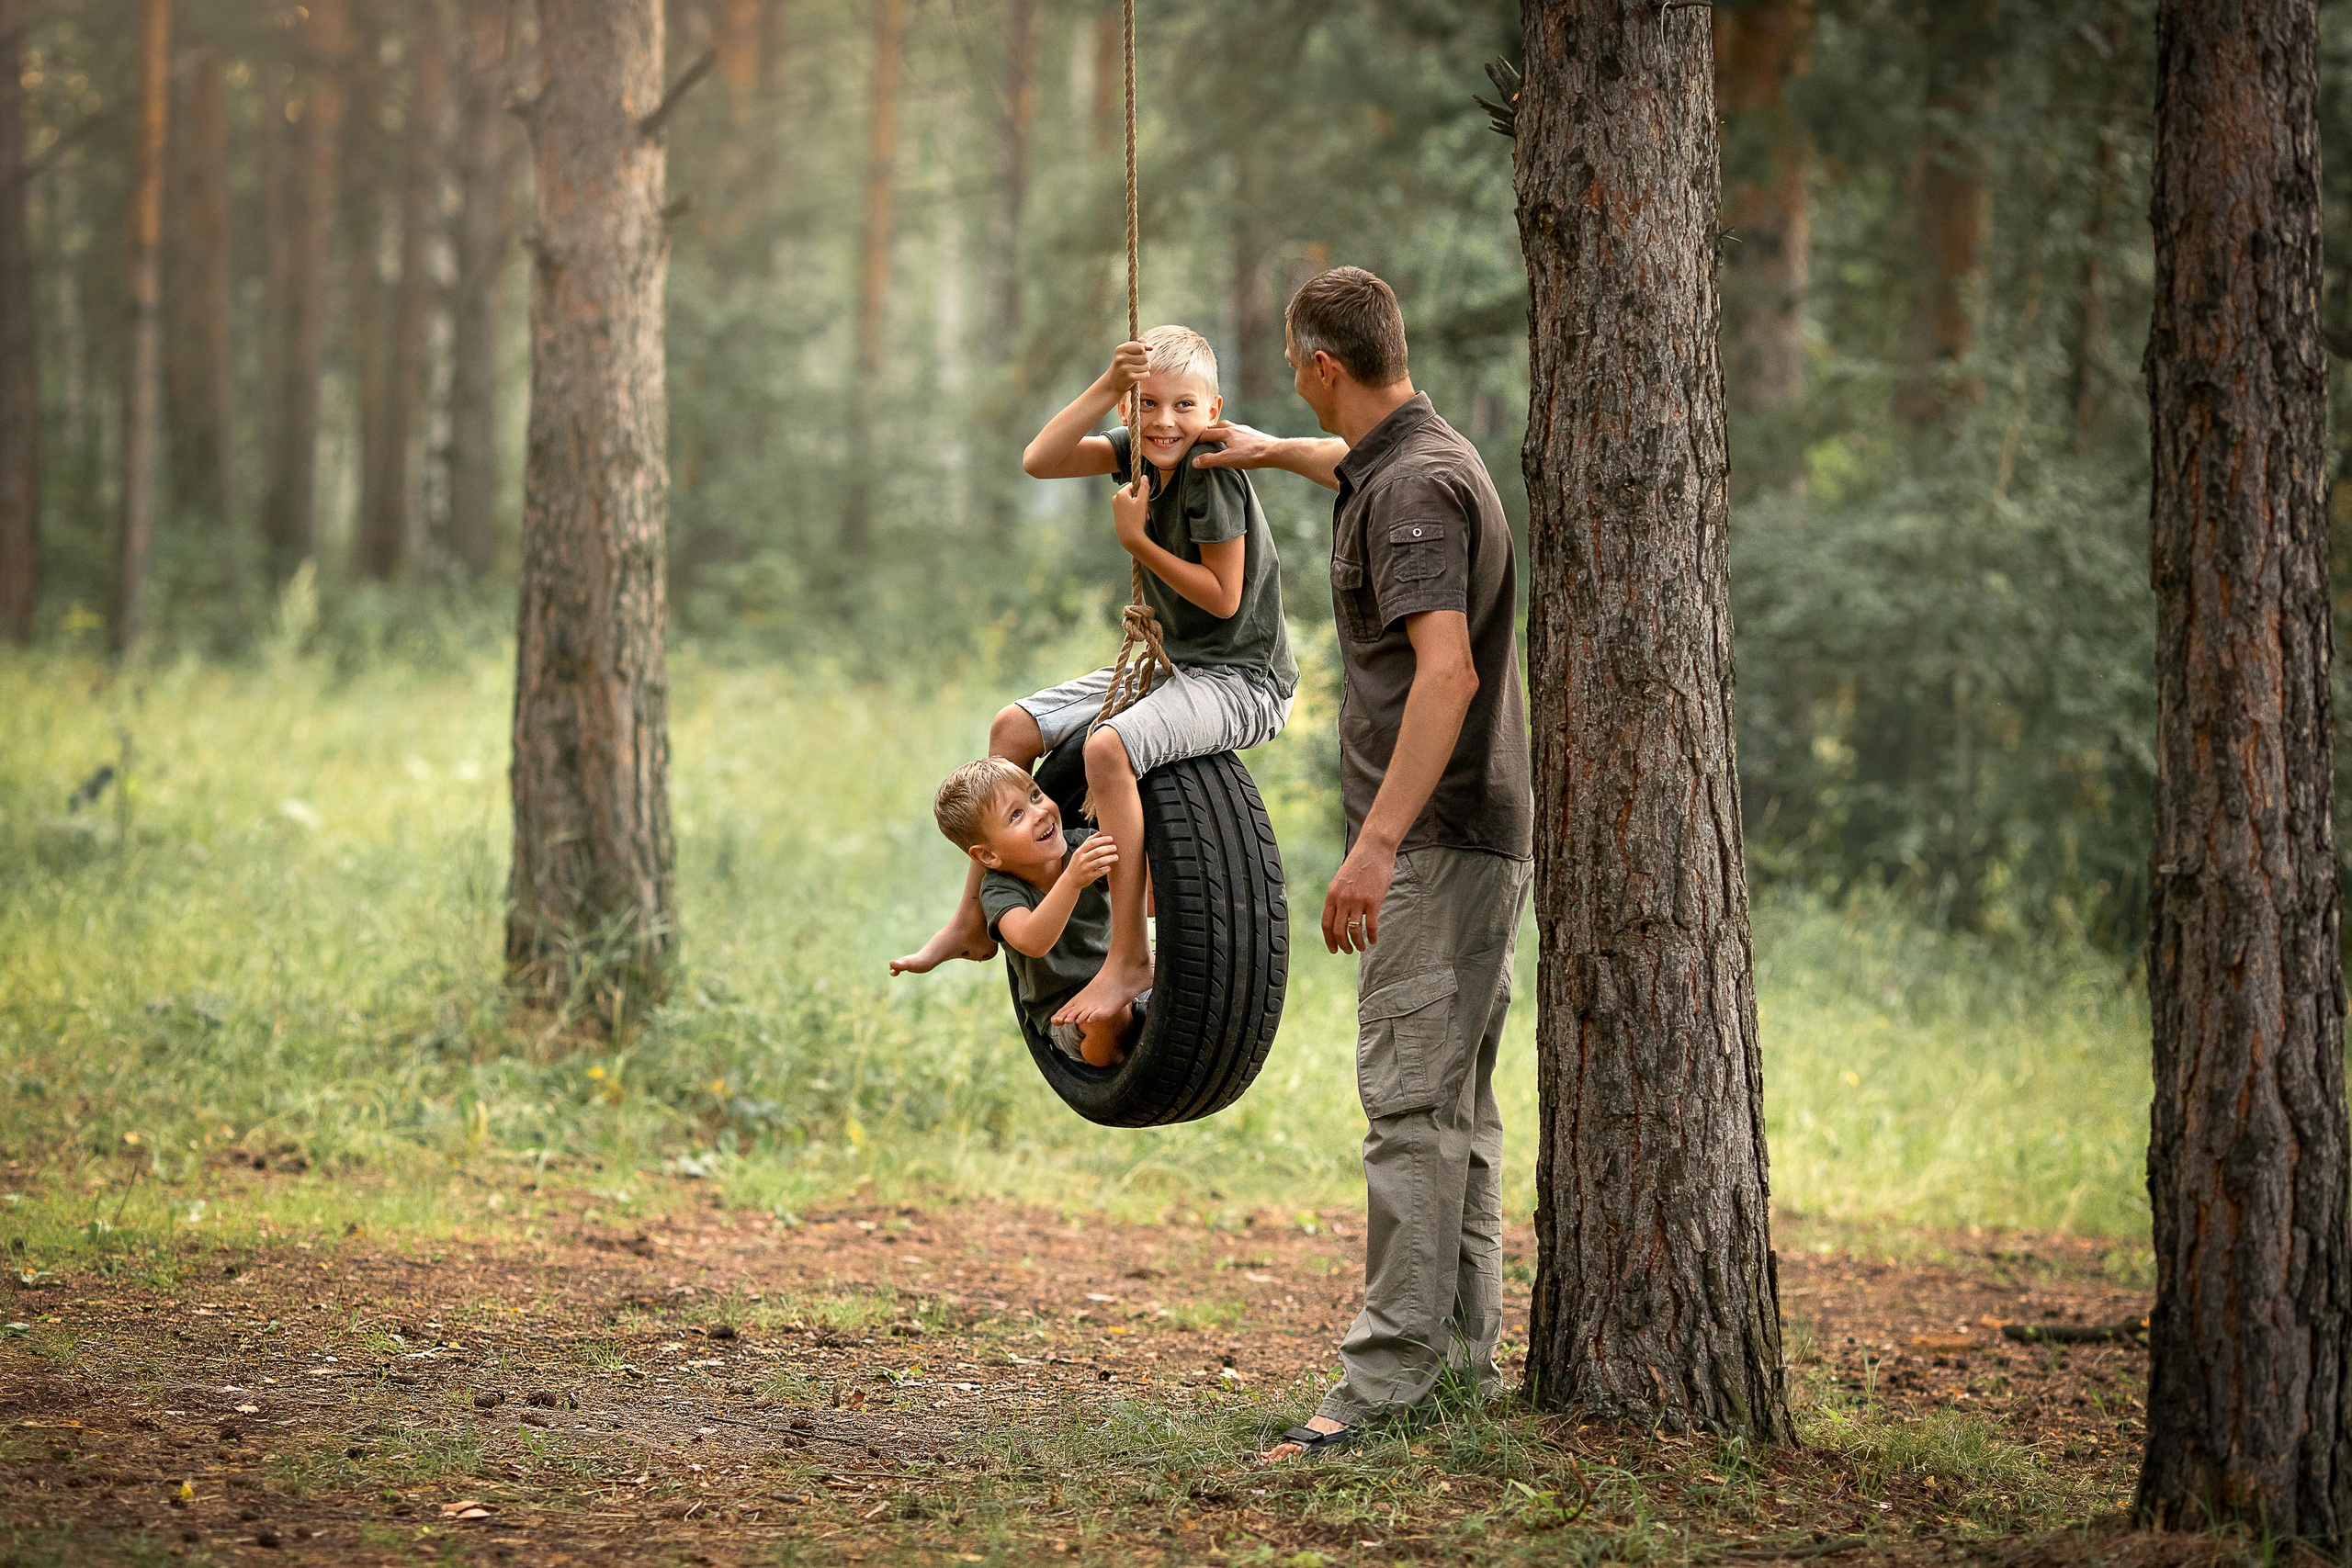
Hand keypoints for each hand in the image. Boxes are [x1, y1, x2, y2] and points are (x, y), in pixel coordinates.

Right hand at [1064, 832, 1119, 888]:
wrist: (1070, 880)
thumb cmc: (1077, 863)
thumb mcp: (1079, 852)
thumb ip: (1088, 842)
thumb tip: (1099, 833)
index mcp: (1079, 852)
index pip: (1092, 843)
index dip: (1102, 840)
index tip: (1111, 839)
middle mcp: (1082, 860)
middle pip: (1097, 851)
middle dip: (1108, 848)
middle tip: (1115, 847)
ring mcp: (1085, 868)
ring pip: (1100, 861)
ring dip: (1110, 858)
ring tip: (1116, 857)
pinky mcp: (1089, 877)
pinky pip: (1100, 871)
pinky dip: (1106, 869)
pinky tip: (1109, 867)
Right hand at [1104, 340, 1150, 397]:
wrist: (1114, 381)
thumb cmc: (1124, 363)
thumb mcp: (1129, 351)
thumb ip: (1141, 344)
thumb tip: (1151, 347)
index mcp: (1120, 349)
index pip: (1141, 346)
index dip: (1142, 350)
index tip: (1137, 354)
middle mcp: (1121, 358)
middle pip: (1145, 357)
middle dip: (1144, 361)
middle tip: (1135, 364)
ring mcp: (1125, 368)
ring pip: (1147, 366)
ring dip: (1145, 368)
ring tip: (1136, 370)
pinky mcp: (1130, 378)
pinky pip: (1146, 374)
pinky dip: (1144, 375)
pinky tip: (1137, 375)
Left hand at [1111, 471, 1150, 556]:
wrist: (1129, 537)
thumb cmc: (1135, 520)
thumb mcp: (1142, 502)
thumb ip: (1144, 488)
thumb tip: (1144, 477)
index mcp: (1120, 494)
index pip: (1134, 485)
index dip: (1142, 492)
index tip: (1145, 501)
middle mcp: (1116, 499)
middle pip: (1133, 494)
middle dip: (1141, 502)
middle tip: (1144, 510)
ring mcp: (1116, 507)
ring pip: (1132, 502)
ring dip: (1140, 508)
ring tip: (1142, 516)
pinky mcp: (1118, 514)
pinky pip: (1129, 509)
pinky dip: (1135, 513)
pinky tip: (1138, 520)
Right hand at [1192, 421, 1275, 468]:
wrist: (1273, 452)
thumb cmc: (1251, 455)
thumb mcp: (1228, 459)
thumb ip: (1211, 460)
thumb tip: (1195, 461)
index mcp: (1227, 432)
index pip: (1208, 433)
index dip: (1199, 439)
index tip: (1193, 444)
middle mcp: (1236, 428)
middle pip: (1218, 426)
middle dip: (1210, 431)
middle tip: (1204, 437)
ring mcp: (1246, 431)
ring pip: (1230, 428)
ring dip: (1222, 432)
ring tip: (1219, 439)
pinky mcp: (1254, 435)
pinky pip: (1239, 432)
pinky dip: (1233, 435)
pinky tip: (1237, 443)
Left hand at [1322, 838, 1396, 953]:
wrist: (1374, 849)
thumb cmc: (1359, 864)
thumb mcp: (1341, 880)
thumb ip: (1339, 898)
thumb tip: (1340, 916)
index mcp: (1332, 895)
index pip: (1326, 924)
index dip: (1329, 940)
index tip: (1333, 949)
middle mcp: (1342, 899)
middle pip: (1338, 931)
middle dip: (1343, 945)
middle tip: (1348, 951)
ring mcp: (1357, 900)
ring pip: (1354, 931)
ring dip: (1357, 944)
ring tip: (1361, 947)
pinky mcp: (1373, 901)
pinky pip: (1371, 925)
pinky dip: (1372, 936)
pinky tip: (1374, 940)